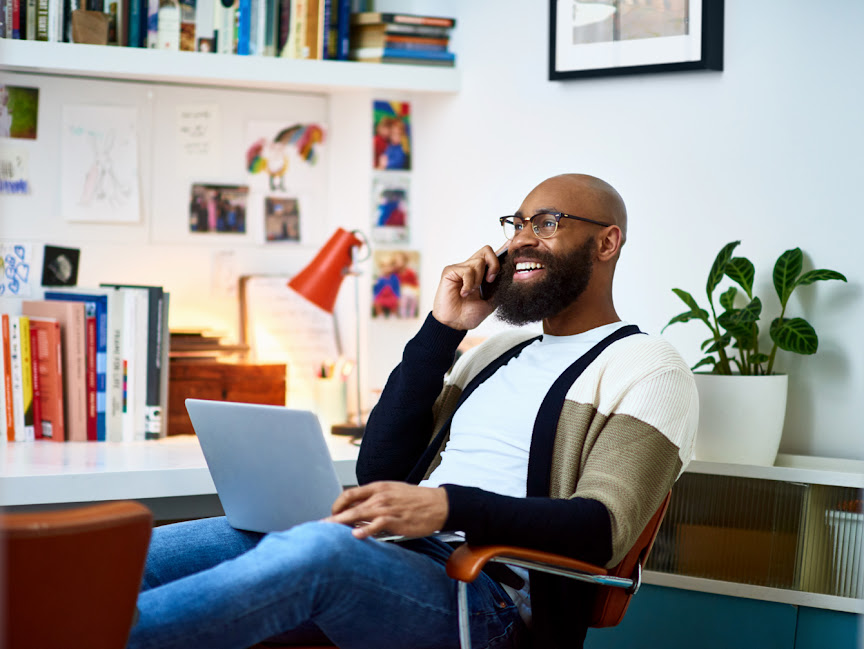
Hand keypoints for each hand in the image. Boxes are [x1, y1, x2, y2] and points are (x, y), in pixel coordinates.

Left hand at [326, 481, 448, 539]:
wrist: (439, 504)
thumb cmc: (416, 501)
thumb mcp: (393, 494)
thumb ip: (375, 501)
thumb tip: (357, 513)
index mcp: (378, 487)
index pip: (350, 494)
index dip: (337, 505)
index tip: (331, 515)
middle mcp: (380, 496)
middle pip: (350, 505)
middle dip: (332, 517)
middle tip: (319, 526)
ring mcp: (388, 508)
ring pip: (359, 514)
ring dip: (342, 523)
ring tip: (328, 531)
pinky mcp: (397, 520)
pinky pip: (377, 524)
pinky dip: (366, 530)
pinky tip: (356, 535)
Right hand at [431, 245, 506, 329]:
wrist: (455, 324)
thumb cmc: (469, 314)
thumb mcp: (491, 302)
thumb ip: (499, 289)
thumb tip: (511, 277)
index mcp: (480, 274)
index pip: (491, 256)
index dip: (501, 253)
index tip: (507, 257)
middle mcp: (470, 268)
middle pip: (487, 250)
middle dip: (494, 264)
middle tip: (490, 281)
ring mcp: (460, 269)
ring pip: (478, 262)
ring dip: (478, 280)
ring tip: (471, 292)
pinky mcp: (450, 271)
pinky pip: (467, 271)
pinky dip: (468, 284)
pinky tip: (463, 293)